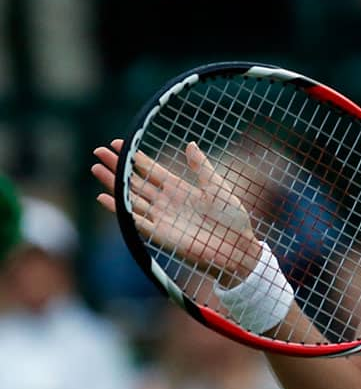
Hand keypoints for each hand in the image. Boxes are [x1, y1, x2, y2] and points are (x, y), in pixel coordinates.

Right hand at [92, 139, 261, 285]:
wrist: (237, 245)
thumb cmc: (231, 216)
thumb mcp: (216, 186)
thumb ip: (201, 167)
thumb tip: (190, 143)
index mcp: (178, 188)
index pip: (151, 170)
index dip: (135, 158)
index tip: (119, 144)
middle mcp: (165, 202)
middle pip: (135, 181)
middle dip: (117, 168)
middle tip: (99, 152)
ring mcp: (161, 217)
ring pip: (130, 198)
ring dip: (113, 185)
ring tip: (96, 169)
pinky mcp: (160, 234)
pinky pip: (136, 220)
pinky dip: (119, 210)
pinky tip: (105, 198)